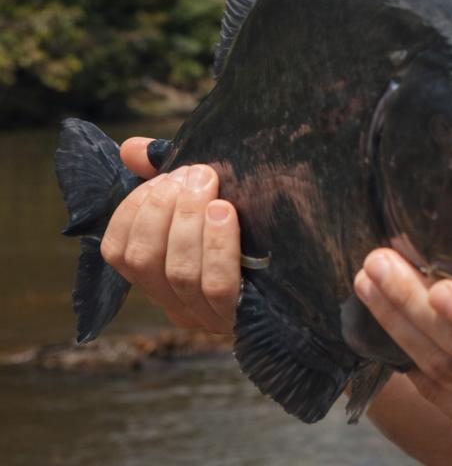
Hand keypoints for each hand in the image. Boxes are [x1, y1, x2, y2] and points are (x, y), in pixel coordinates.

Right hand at [100, 137, 241, 332]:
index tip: (166, 177)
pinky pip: (217, 286)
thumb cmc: (254, 228)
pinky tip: (226, 213)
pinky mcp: (241, 319)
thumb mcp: (208, 200)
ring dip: (189, 219)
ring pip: (179, 272)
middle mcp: (176, 303)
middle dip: (163, 206)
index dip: (133, 209)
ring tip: (210, 184)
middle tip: (196, 173)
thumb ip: (167, 176)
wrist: (314, 269)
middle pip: (144, 259)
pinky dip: (216, 244)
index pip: (119, 251)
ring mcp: (208, 316)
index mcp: (160, 276)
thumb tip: (129, 149)